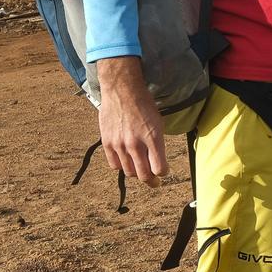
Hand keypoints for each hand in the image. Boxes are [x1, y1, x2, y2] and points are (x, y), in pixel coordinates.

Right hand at [96, 57, 168, 186]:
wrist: (122, 90)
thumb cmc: (144, 104)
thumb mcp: (158, 122)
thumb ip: (157, 143)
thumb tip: (157, 162)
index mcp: (153, 138)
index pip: (159, 169)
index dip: (163, 173)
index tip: (164, 171)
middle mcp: (136, 144)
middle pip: (143, 175)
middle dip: (151, 181)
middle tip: (154, 181)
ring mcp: (120, 144)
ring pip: (129, 172)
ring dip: (137, 173)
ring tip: (140, 170)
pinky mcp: (107, 143)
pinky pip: (114, 164)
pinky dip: (121, 166)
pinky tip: (126, 161)